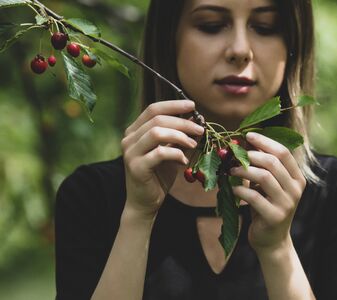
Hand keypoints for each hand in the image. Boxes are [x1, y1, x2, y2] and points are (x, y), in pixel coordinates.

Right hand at [121, 100, 203, 218]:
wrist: (145, 202)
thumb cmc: (158, 175)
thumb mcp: (171, 151)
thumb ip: (178, 135)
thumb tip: (196, 120)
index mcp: (135, 131)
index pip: (153, 109)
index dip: (174, 105)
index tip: (192, 105)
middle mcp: (129, 138)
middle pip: (157, 119)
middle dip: (182, 122)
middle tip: (200, 130)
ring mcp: (130, 152)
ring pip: (157, 133)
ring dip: (179, 136)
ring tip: (192, 144)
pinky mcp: (136, 167)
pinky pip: (159, 153)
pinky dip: (176, 154)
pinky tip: (184, 160)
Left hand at [230, 132, 305, 252]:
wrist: (272, 240)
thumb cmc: (266, 207)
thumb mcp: (267, 186)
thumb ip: (262, 167)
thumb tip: (244, 142)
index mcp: (297, 178)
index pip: (284, 153)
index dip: (265, 142)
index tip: (248, 135)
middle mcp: (296, 189)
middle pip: (273, 162)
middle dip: (251, 155)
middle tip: (235, 155)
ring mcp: (287, 203)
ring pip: (264, 177)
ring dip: (244, 170)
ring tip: (231, 170)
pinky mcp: (274, 217)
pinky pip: (255, 197)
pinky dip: (240, 190)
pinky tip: (233, 188)